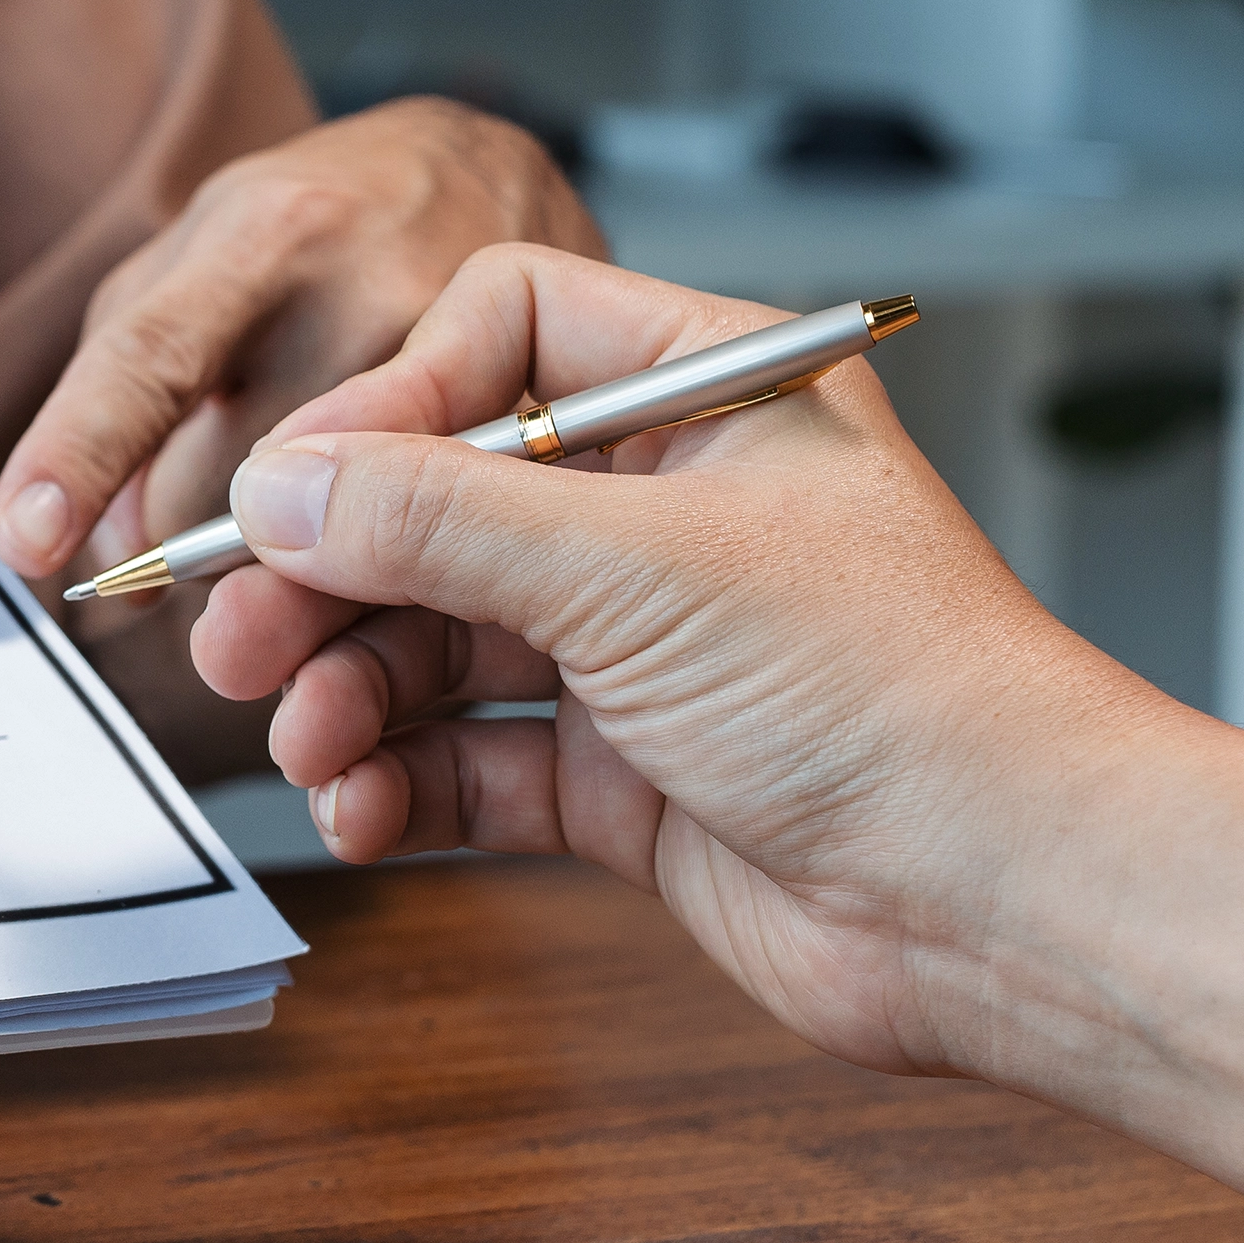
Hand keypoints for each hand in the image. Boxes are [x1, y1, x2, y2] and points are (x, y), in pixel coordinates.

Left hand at [0, 98, 602, 586]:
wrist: (483, 167)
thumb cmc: (316, 226)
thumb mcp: (194, 265)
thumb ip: (126, 396)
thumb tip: (110, 548)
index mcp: (264, 233)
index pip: (152, 358)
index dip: (82, 454)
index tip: (26, 542)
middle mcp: (370, 283)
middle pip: (244, 484)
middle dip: (203, 542)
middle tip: (198, 545)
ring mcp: (468, 352)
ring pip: (339, 532)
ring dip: (296, 562)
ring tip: (305, 516)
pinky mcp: (531, 413)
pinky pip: (429, 541)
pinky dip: (380, 565)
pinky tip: (374, 533)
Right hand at [184, 246, 1162, 1077]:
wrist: (1012, 905)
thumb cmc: (900, 697)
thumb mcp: (640, 568)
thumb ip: (437, 520)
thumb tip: (276, 488)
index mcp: (709, 398)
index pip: (500, 337)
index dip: (383, 407)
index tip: (284, 490)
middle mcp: (671, 510)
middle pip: (440, 502)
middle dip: (329, 574)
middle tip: (231, 637)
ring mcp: (647, 648)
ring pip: (439, 640)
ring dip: (350, 690)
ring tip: (303, 743)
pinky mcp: (629, 776)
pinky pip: (473, 756)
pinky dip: (401, 781)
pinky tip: (360, 808)